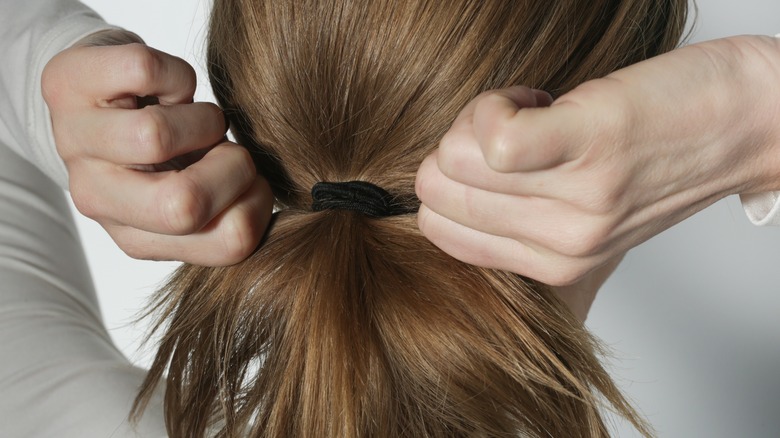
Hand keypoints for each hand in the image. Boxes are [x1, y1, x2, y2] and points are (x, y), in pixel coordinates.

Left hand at [42, 30, 272, 265]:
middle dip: (233, 164)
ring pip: (156, 135)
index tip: (246, 179)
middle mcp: (96, 197)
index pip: (230, 242)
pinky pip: (144, 73)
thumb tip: (259, 198)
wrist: (98, 96)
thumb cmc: (165, 150)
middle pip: (184, 204)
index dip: (261, 201)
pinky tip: (165, 88)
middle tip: (221, 147)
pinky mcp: (64, 86)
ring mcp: (72, 142)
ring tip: (192, 117)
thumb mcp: (199, 194)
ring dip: (201, 116)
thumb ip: (234, 214)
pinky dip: (177, 73)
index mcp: (138, 236)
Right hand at [416, 36, 779, 285]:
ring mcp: (578, 201)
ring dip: (482, 118)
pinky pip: (495, 138)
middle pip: (436, 190)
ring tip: (537, 113)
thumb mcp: (587, 210)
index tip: (496, 155)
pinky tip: (537, 98)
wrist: (750, 120)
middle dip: (458, 145)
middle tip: (515, 129)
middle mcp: (562, 245)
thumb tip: (445, 175)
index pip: (437, 227)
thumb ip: (519, 213)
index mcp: (552, 265)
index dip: (452, 177)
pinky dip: (496, 106)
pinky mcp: (592, 145)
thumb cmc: (667, 154)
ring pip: (454, 158)